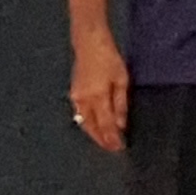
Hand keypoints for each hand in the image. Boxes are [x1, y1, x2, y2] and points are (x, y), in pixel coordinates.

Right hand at [68, 32, 129, 154]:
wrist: (89, 44)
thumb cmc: (110, 59)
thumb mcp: (122, 81)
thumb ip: (120, 105)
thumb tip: (120, 125)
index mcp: (97, 97)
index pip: (105, 125)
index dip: (111, 138)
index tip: (119, 148)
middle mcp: (83, 101)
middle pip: (92, 127)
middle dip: (102, 140)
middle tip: (112, 149)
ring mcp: (76, 98)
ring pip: (84, 122)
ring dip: (94, 134)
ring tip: (105, 141)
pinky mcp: (73, 94)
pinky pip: (80, 115)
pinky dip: (88, 123)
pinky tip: (95, 127)